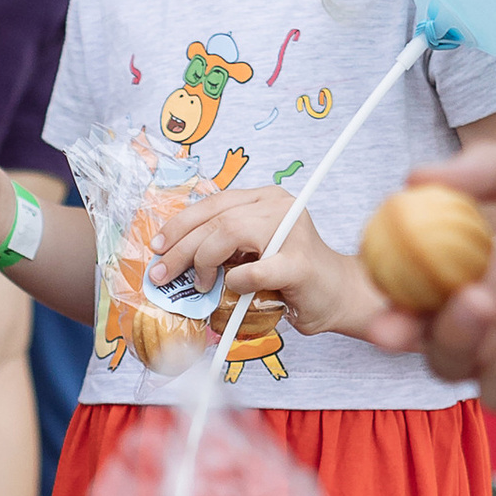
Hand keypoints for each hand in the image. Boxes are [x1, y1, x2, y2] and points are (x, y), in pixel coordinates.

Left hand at [148, 184, 380, 340]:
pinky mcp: (299, 263)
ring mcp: (293, 231)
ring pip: (231, 233)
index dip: (180, 224)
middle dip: (181, 247)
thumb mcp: (252, 252)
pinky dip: (236, 281)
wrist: (338, 296)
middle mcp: (280, 206)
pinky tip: (233, 288)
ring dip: (204, 261)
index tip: (157, 245)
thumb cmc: (290, 278)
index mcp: (266, 199)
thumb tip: (173, 257)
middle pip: (217, 219)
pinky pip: (254, 269)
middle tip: (161, 272)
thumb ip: (224, 246)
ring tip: (200, 284)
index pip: (214, 203)